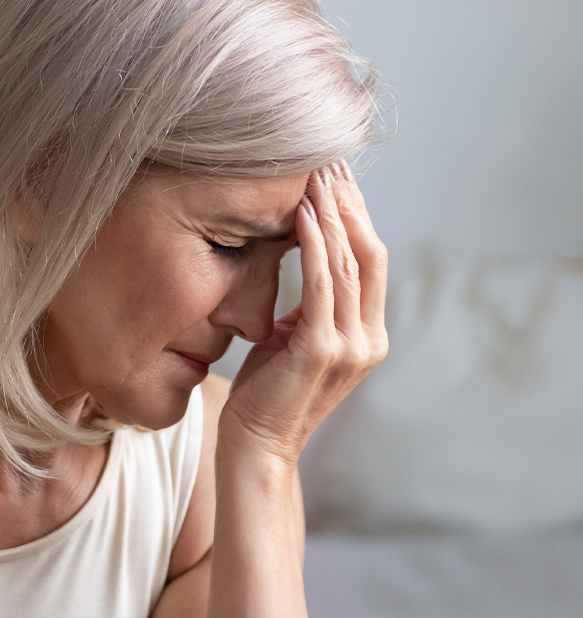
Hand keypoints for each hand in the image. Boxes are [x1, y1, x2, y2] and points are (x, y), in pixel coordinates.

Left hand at [221, 160, 388, 466]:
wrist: (255, 447)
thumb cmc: (265, 394)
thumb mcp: (293, 341)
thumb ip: (308, 308)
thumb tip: (306, 265)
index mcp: (367, 335)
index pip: (370, 261)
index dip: (356, 216)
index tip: (336, 178)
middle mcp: (368, 339)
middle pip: (368, 253)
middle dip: (349, 205)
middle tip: (329, 162)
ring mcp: (349, 346)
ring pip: (349, 263)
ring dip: (331, 215)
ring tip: (314, 176)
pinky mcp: (321, 350)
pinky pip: (322, 285)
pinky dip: (313, 246)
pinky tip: (300, 214)